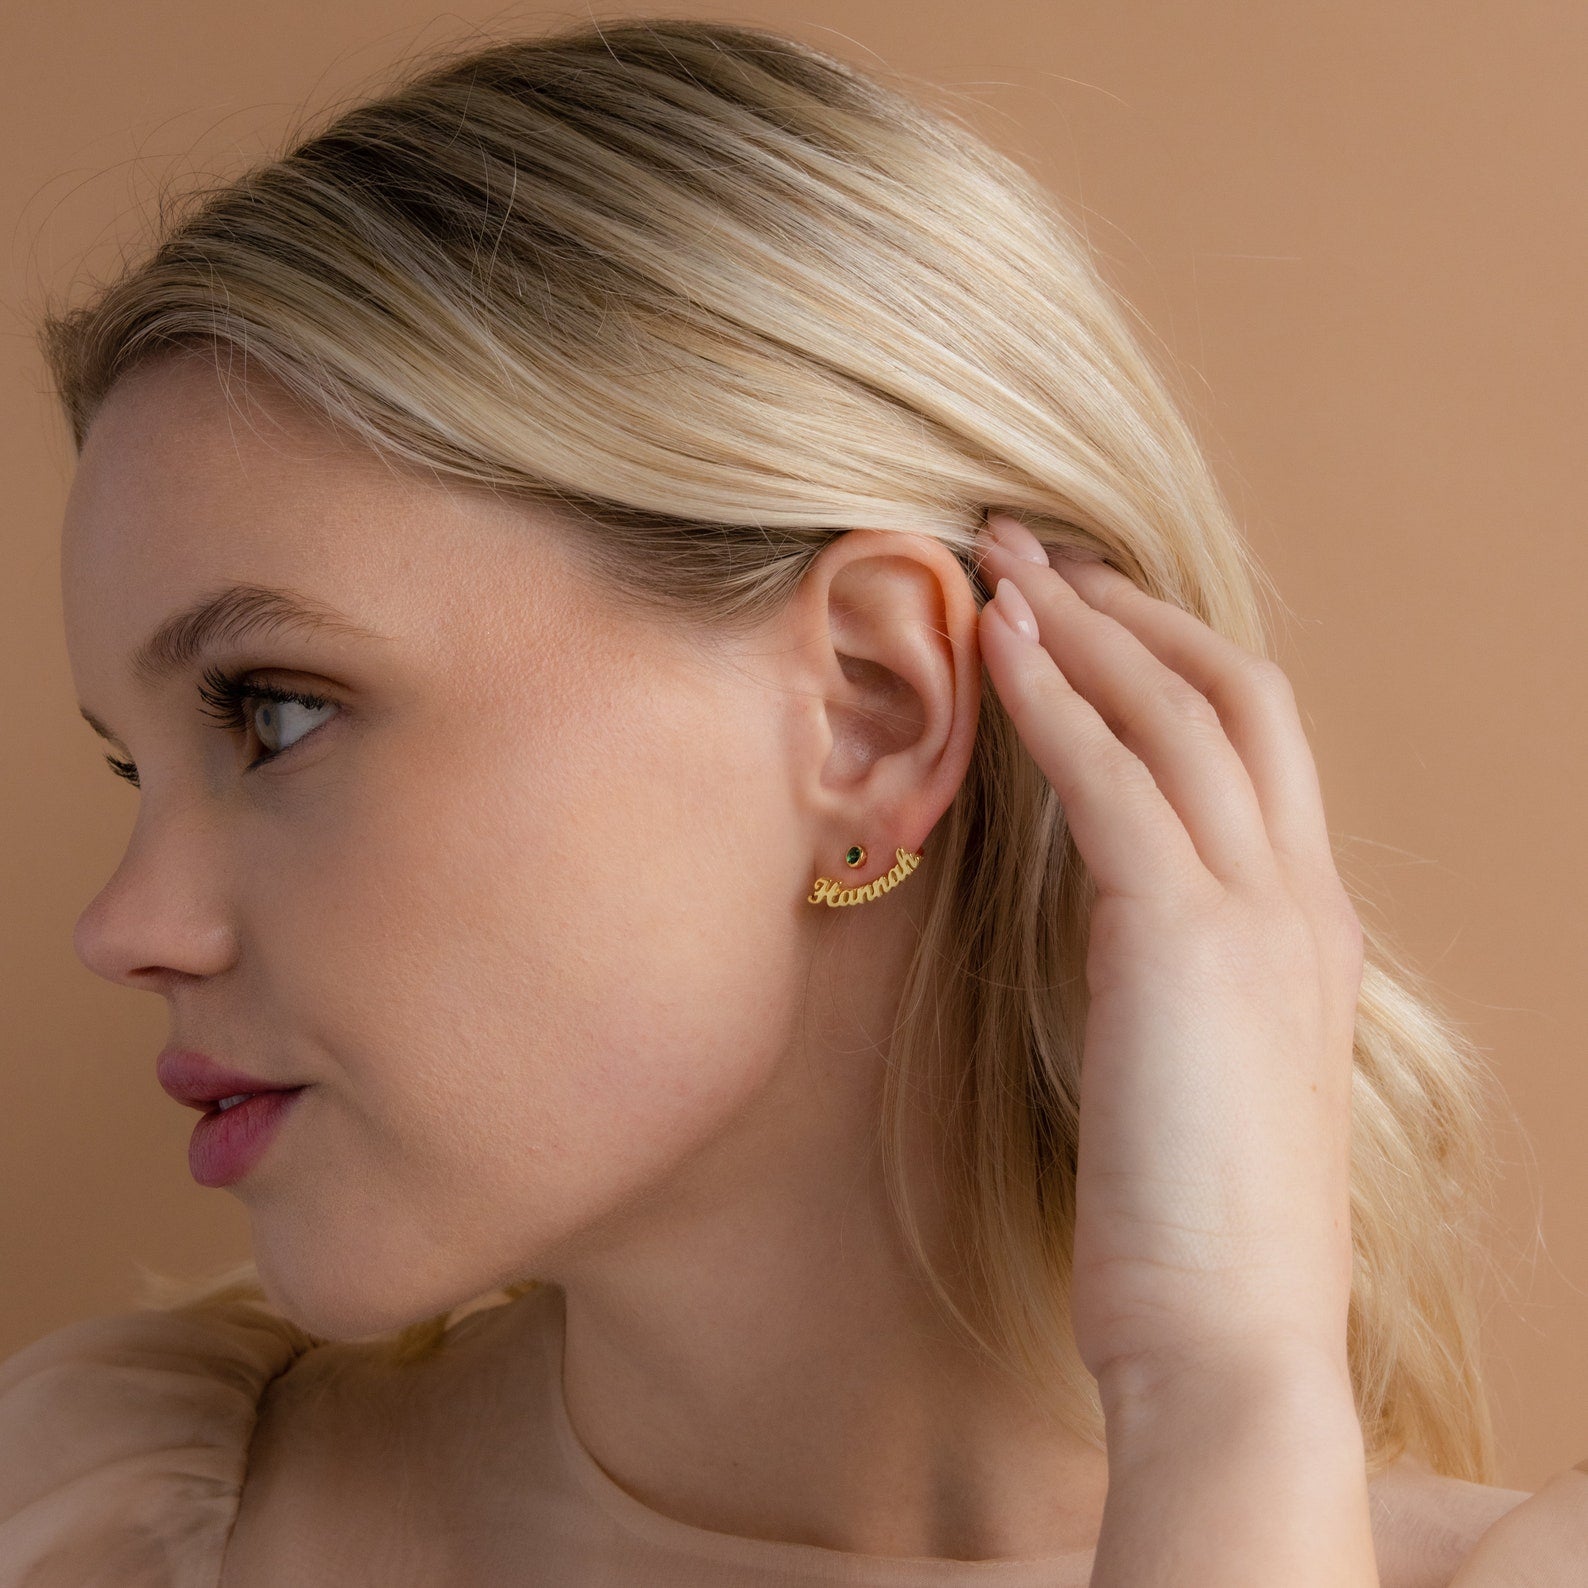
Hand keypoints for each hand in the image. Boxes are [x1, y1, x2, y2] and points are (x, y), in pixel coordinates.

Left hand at [973, 513, 1365, 1394]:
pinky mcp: (1182, 936)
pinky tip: (992, 642)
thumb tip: (1109, 914)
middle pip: (1233, 691)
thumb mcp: (1195, 1071)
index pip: (1253, 745)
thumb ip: (1172, 974)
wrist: (1230, 1340)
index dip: (1169, 659)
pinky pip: (1112, 775)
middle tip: (1037, 548)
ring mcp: (1258, 910)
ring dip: (1084, 623)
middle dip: (1132, 606)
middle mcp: (1300, 897)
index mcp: (1308, 927)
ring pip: (1177, 709)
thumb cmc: (1189, 1226)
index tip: (1084, 614)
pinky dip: (1051, 695)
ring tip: (1000, 561)